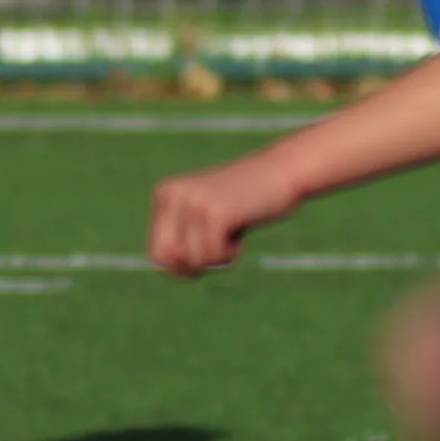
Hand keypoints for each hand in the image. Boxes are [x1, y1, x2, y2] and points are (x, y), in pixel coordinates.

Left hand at [148, 149, 301, 275]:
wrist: (282, 172)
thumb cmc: (245, 201)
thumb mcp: (206, 217)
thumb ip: (182, 240)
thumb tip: (166, 268)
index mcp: (166, 193)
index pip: (156, 254)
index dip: (180, 266)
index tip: (204, 254)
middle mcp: (173, 195)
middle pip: (170, 260)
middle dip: (195, 266)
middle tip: (218, 249)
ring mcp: (194, 203)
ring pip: (195, 260)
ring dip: (218, 258)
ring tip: (232, 234)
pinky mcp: (215, 213)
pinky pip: (213, 256)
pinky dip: (230, 255)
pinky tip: (241, 236)